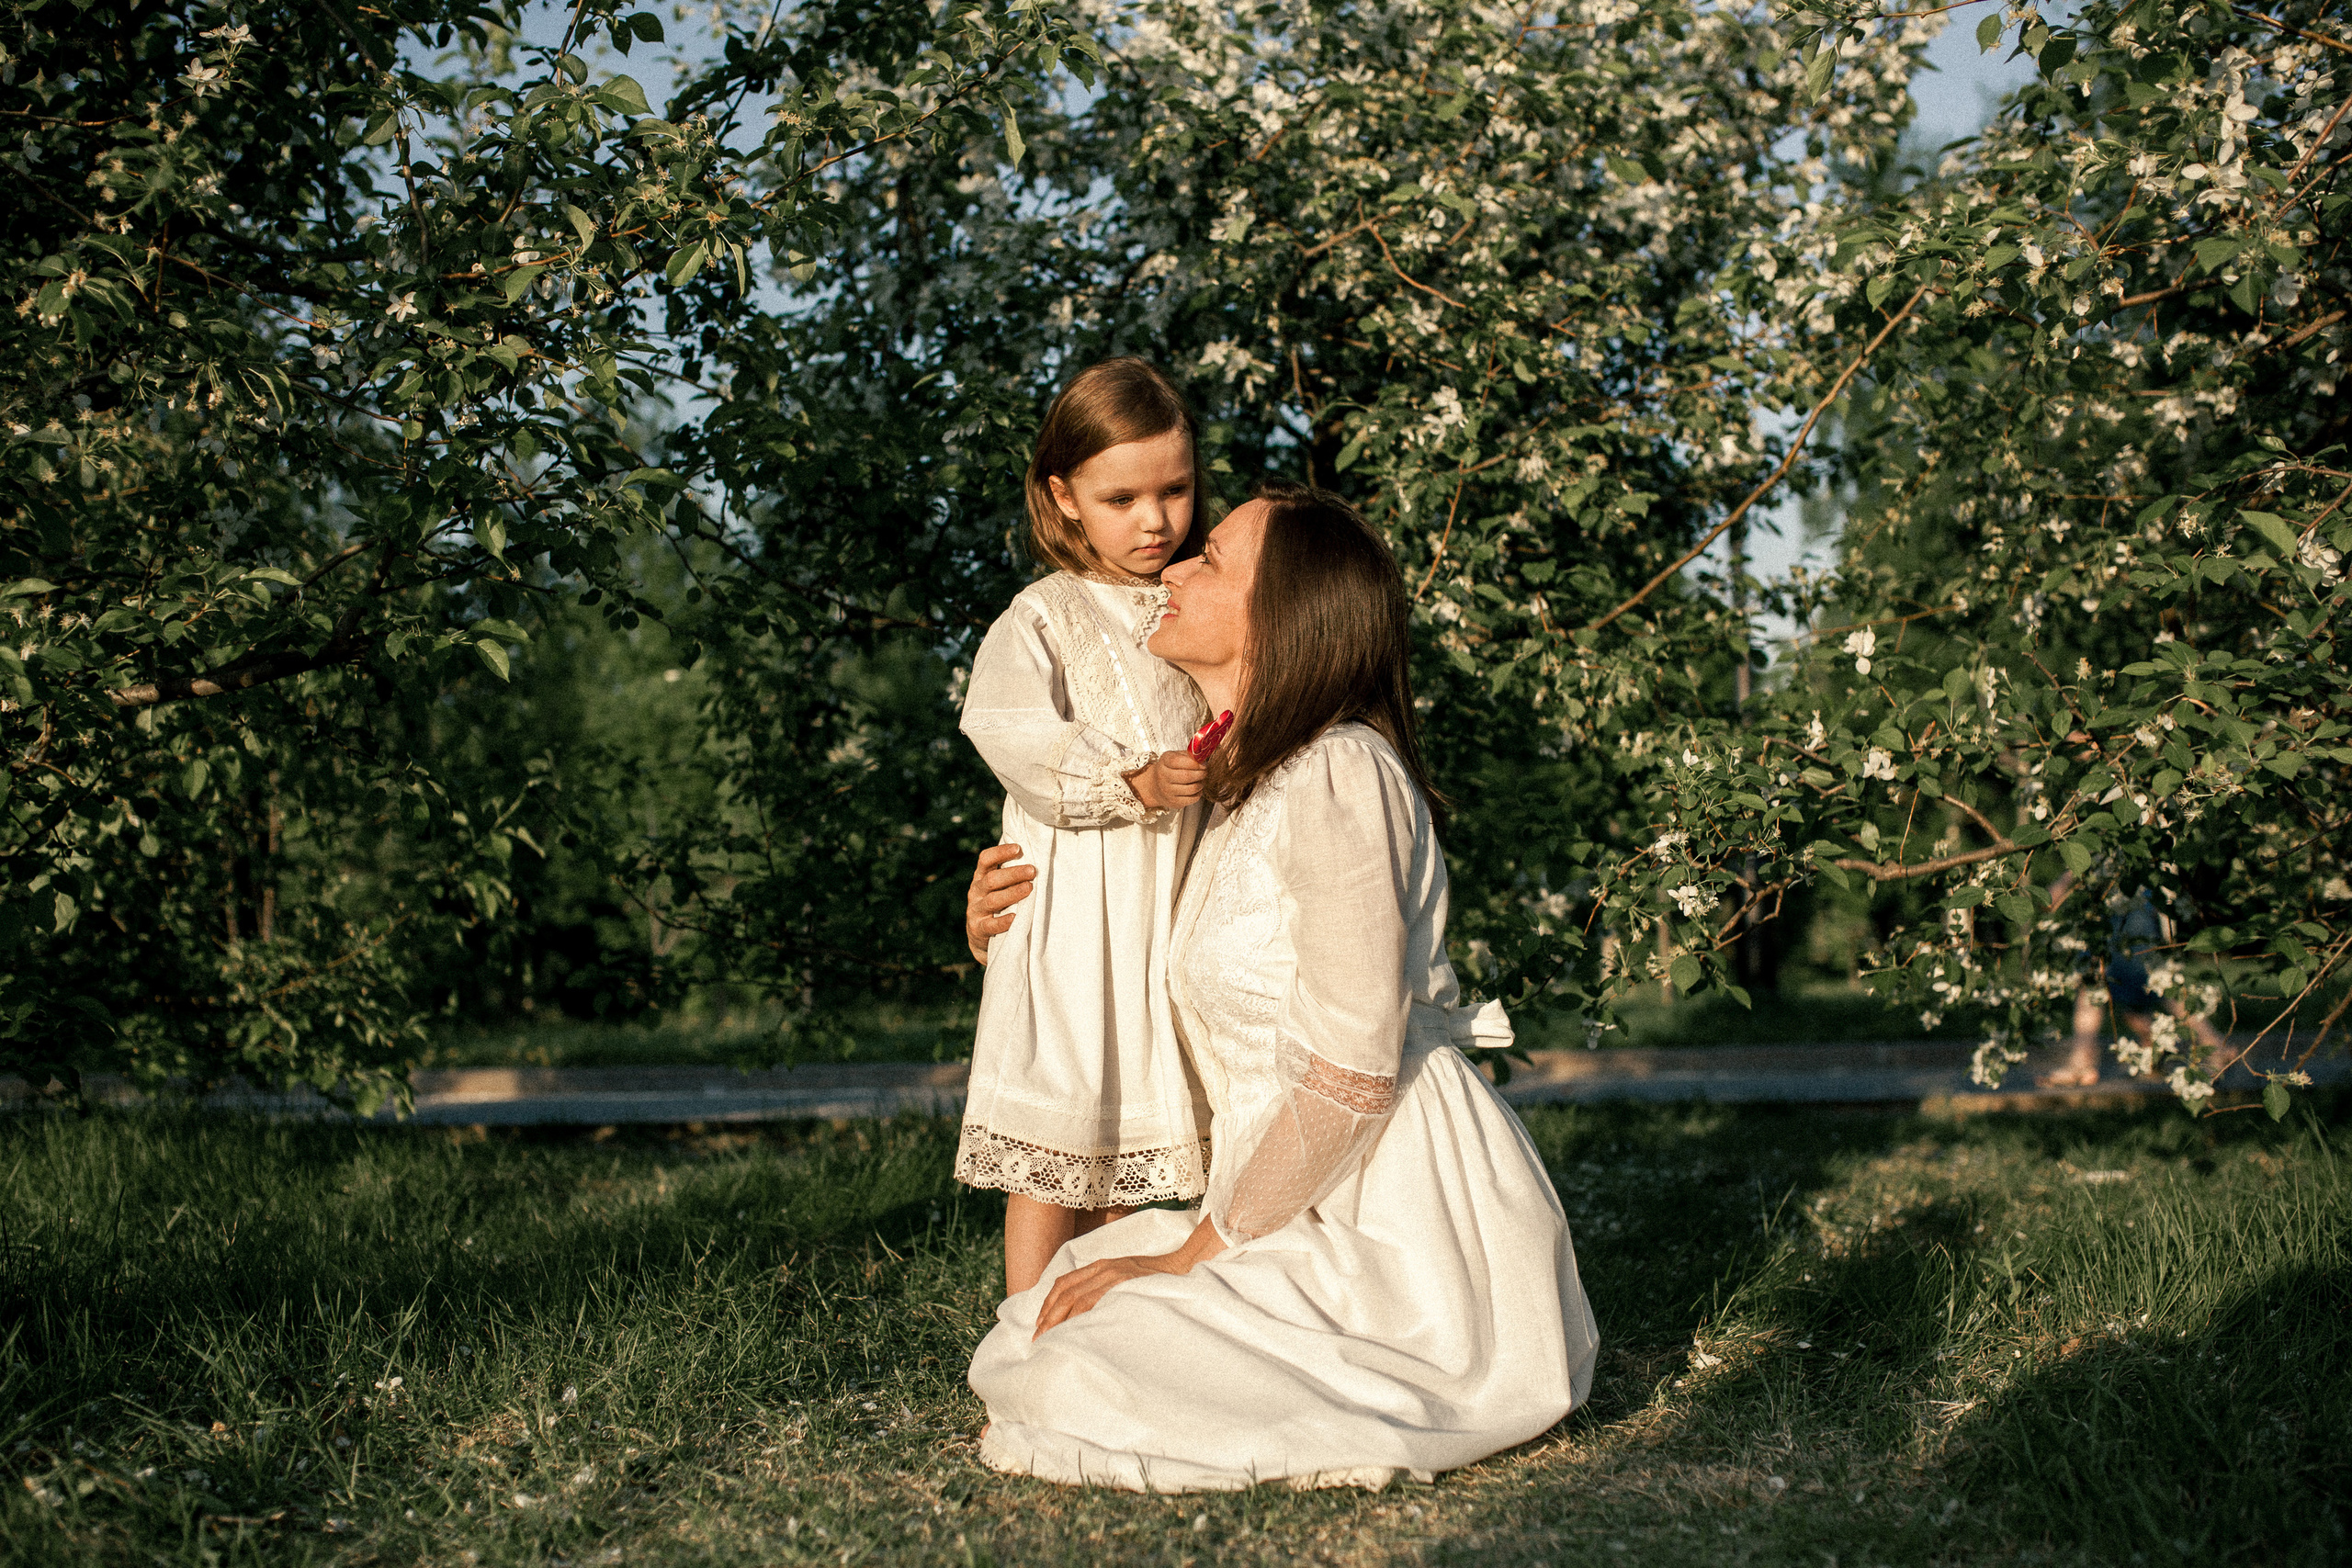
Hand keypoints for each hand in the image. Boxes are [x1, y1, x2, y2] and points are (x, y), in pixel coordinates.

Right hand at [966, 843, 1036, 964]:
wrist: (981, 936)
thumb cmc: (999, 904)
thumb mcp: (999, 887)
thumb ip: (1009, 873)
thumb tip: (1035, 854)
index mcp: (981, 877)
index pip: (985, 859)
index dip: (1000, 852)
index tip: (1019, 848)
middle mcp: (976, 891)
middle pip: (992, 879)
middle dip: (1013, 874)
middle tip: (1032, 870)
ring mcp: (975, 910)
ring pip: (992, 900)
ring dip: (1012, 893)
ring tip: (1029, 888)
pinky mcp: (978, 929)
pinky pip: (990, 925)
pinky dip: (1003, 921)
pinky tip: (1015, 917)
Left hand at [1031, 1216, 1225, 1337]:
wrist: (1185, 1267)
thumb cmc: (1158, 1279)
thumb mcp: (1126, 1279)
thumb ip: (1108, 1289)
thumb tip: (1089, 1315)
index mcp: (1102, 1265)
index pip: (1065, 1282)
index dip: (1048, 1303)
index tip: (1040, 1323)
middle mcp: (1104, 1268)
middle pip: (1065, 1291)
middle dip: (1048, 1315)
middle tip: (1039, 1338)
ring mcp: (1114, 1275)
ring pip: (1076, 1297)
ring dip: (1059, 1319)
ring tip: (1050, 1339)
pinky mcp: (1124, 1284)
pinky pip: (1095, 1301)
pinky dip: (1080, 1317)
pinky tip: (1074, 1331)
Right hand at [1123, 749, 1207, 812]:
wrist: (1155, 786)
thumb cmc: (1170, 768)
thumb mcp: (1176, 756)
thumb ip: (1189, 756)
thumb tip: (1202, 759)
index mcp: (1164, 762)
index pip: (1178, 761)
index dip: (1194, 763)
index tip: (1203, 764)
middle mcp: (1163, 776)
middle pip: (1186, 776)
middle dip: (1201, 774)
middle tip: (1205, 772)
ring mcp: (1167, 791)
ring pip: (1192, 788)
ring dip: (1201, 784)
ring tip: (1201, 780)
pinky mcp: (1173, 802)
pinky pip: (1192, 799)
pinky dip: (1198, 793)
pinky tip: (1196, 789)